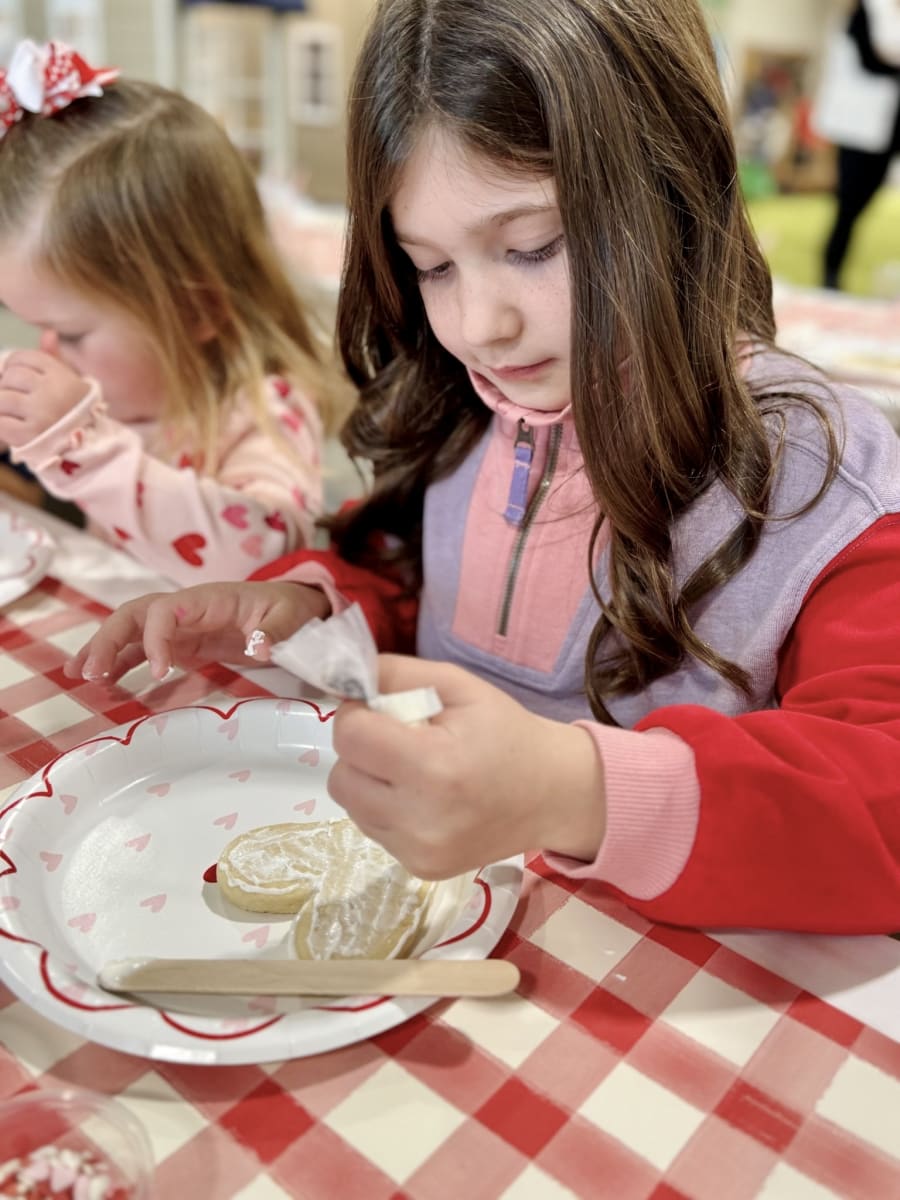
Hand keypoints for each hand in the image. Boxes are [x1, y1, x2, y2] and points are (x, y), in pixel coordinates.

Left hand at [0, 350, 90, 446]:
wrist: (88, 449)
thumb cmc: (72, 412)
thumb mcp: (70, 382)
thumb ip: (54, 359)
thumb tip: (48, 333)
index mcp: (61, 375)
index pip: (21, 358)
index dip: (12, 367)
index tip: (18, 380)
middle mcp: (52, 391)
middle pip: (10, 376)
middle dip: (7, 387)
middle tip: (17, 400)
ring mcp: (40, 413)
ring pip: (2, 399)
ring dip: (3, 407)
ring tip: (15, 414)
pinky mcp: (29, 435)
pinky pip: (0, 423)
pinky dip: (2, 425)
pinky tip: (11, 427)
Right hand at [65, 581, 330, 681]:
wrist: (293, 607)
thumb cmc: (290, 608)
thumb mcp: (291, 617)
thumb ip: (275, 631)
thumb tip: (259, 646)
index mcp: (207, 599)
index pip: (163, 611)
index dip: (155, 639)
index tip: (160, 673)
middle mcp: (185, 608)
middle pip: (133, 615)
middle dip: (107, 640)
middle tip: (90, 673)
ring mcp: (180, 625)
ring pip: (130, 631)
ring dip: (103, 650)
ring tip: (78, 677)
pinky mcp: (182, 643)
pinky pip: (143, 650)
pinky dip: (121, 664)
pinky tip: (103, 684)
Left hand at [328, 655, 606, 877]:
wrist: (552, 795)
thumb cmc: (506, 732)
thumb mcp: (460, 685)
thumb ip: (396, 674)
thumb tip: (344, 680)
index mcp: (433, 766)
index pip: (349, 737)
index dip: (357, 714)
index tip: (382, 709)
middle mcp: (420, 819)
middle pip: (341, 776)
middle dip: (360, 751)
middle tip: (398, 740)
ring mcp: (418, 852)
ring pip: (351, 805)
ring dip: (368, 781)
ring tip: (412, 770)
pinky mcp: (419, 870)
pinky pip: (372, 829)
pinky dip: (384, 808)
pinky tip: (421, 798)